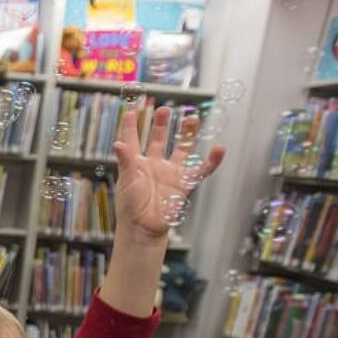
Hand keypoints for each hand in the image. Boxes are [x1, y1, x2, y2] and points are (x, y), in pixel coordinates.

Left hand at [112, 106, 225, 239]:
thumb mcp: (126, 181)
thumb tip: (118, 143)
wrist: (143, 228)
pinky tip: (219, 148)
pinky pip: (201, 170)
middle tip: (165, 109)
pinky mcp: (184, 184)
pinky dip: (211, 161)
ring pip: (182, 149)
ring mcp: (170, 173)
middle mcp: (155, 165)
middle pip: (160, 139)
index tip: (129, 108)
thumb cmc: (130, 207)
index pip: (133, 139)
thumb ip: (126, 161)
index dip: (130, 125)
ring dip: (187, 134)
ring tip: (192, 118)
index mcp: (137, 163)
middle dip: (161, 124)